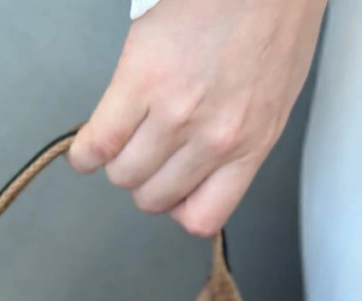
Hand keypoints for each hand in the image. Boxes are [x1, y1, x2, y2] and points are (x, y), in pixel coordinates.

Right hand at [68, 0, 325, 234]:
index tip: (173, 187)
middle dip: (146, 181)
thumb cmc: (275, 16)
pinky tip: (88, 147)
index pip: (200, 219)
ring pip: (124, 175)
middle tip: (145, 153)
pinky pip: (98, 143)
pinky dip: (86, 152)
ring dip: (116, 163)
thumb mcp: (275, 94)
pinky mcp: (141, 81)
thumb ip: (241, 136)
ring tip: (119, 140)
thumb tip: (202, 160)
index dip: (178, 206)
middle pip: (154, 198)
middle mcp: (214, 140)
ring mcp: (175, 113)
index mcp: (250, 145)